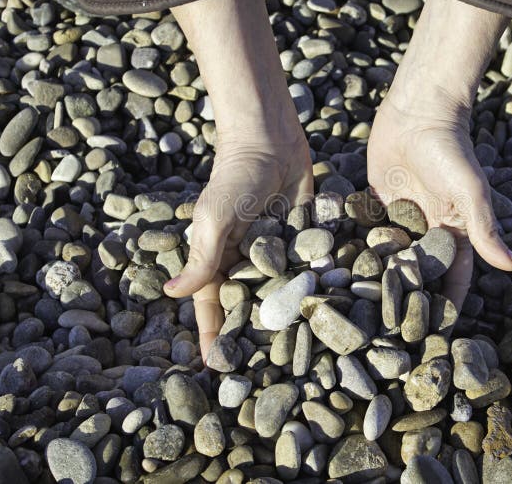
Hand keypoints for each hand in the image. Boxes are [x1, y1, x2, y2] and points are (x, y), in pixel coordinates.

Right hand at [165, 0, 313, 361]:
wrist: (272, 140)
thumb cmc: (234, 179)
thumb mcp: (215, 220)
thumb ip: (202, 258)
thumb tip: (172, 294)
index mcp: (220, 260)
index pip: (213, 307)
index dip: (215, 336)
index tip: (220, 370)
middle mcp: (249, 261)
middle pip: (252, 306)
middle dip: (258, 335)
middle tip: (271, 372)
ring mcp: (280, 252)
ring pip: (285, 291)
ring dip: (294, 316)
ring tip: (310, 354)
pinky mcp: (307, 238)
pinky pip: (313, 266)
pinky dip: (322, 285)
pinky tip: (339, 310)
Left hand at [367, 91, 511, 313]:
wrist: (418, 111)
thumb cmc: (451, 149)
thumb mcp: (470, 191)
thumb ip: (485, 229)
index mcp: (452, 231)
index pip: (453, 277)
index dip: (446, 304)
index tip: (437, 335)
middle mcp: (426, 229)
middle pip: (417, 272)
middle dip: (407, 299)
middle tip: (390, 331)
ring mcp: (398, 216)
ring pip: (388, 256)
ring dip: (377, 278)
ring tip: (360, 311)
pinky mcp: (374, 201)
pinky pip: (364, 231)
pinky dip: (354, 248)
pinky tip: (337, 272)